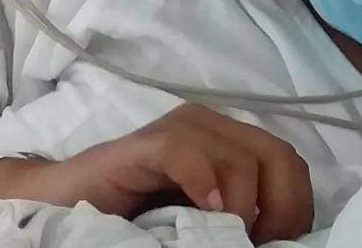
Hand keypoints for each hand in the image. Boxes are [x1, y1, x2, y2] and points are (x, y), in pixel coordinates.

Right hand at [0, 104, 313, 243]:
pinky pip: (187, 152)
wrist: (64, 202)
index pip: (288, 163)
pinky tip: (207, 212)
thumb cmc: (135, 214)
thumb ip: (239, 216)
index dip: (297, 204)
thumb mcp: (201, 216)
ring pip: (242, 155)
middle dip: (282, 204)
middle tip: (264, 242)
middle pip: (277, 155)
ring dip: (246, 203)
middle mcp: (212, 126)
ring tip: (233, 236)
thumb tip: (282, 239)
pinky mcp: (147, 143)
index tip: (284, 243)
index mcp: (230, 142)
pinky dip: (205, 183)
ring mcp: (181, 129)